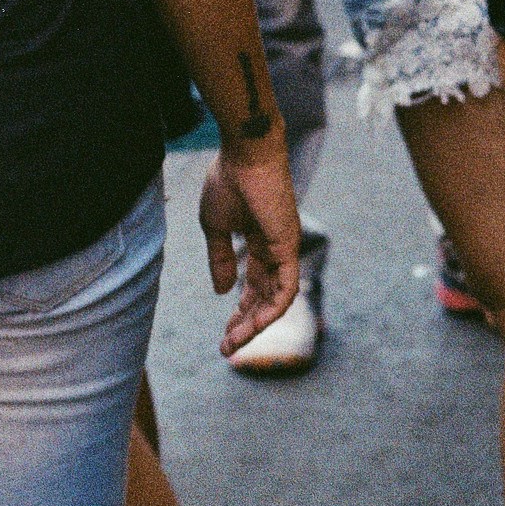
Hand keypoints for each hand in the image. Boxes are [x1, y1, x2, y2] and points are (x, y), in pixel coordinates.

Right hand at [200, 141, 300, 355]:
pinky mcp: (289, 248)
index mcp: (257, 244)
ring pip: (275, 299)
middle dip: (246, 326)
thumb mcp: (215, 228)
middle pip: (264, 298)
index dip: (240, 312)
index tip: (223, 334)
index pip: (253, 287)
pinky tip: (252, 325)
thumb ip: (220, 260)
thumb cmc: (228, 183)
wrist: (245, 156)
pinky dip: (271, 309)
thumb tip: (223, 292)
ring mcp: (284, 250)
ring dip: (255, 325)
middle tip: (227, 349)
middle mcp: (275, 251)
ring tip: (233, 344)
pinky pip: (286, 288)